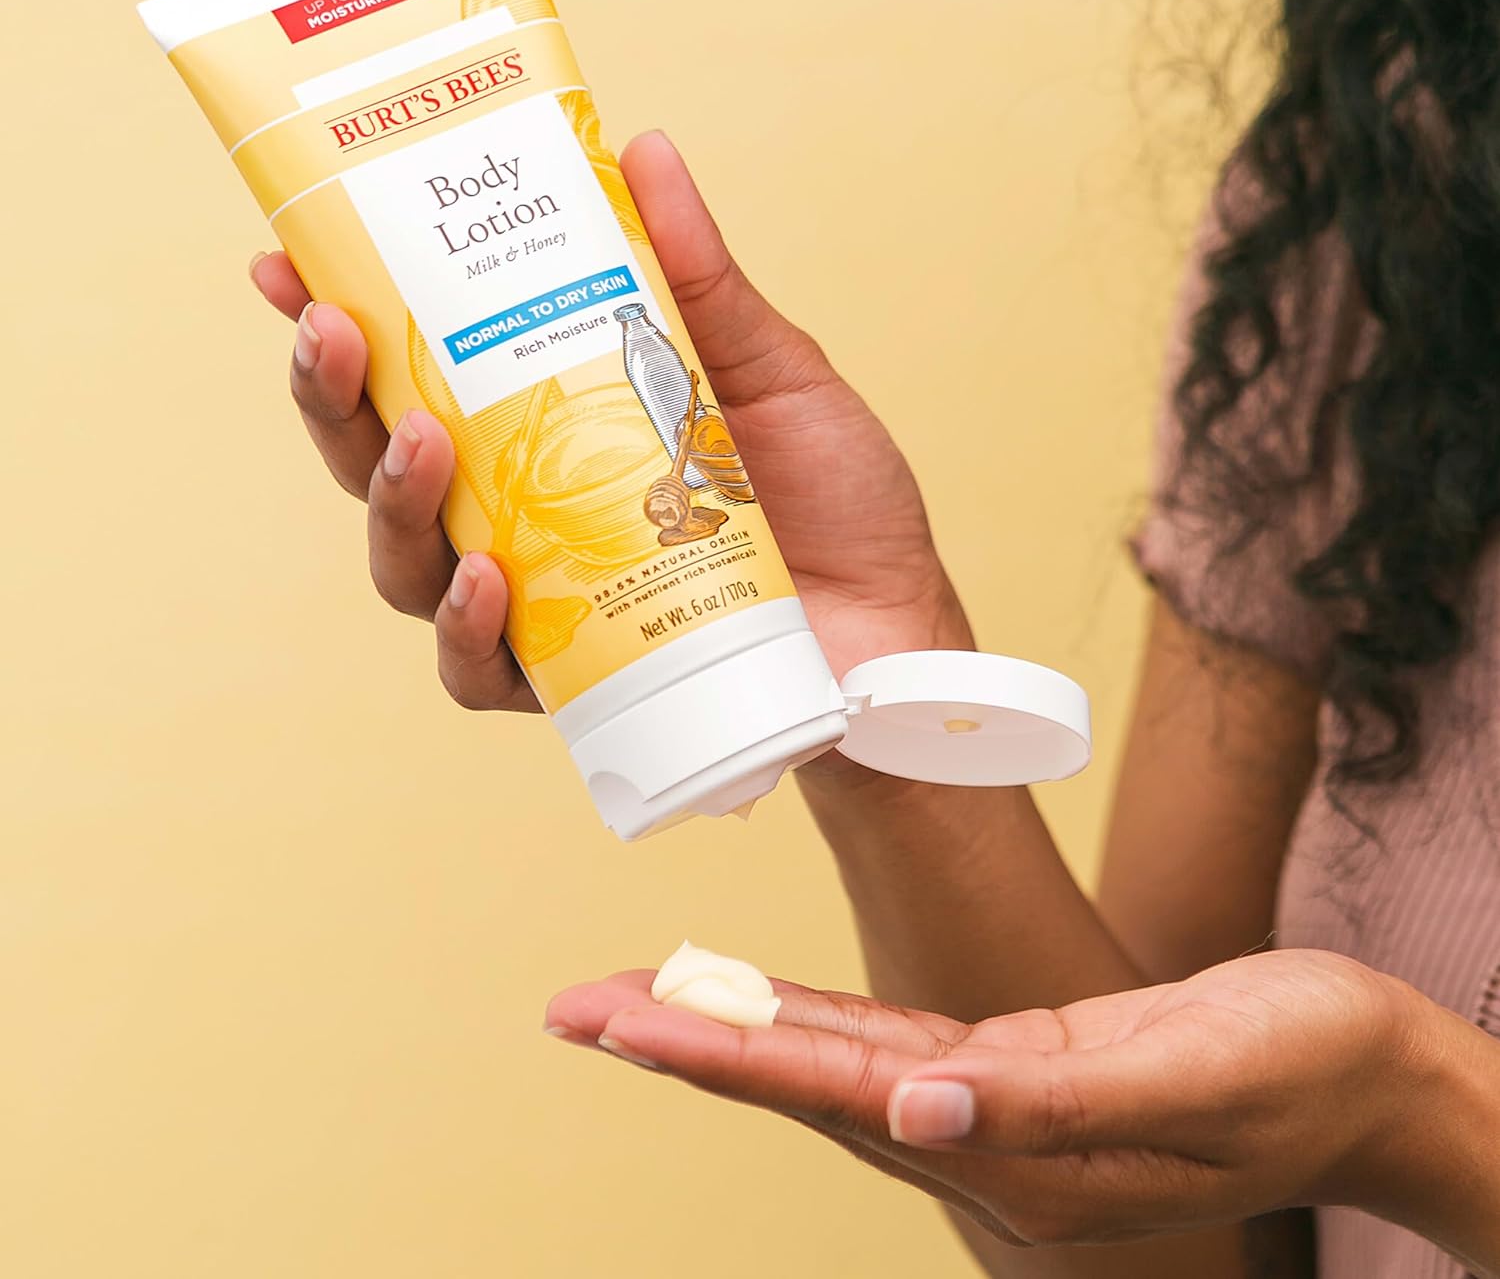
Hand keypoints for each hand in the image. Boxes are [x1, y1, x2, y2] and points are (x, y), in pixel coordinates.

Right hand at [250, 130, 969, 715]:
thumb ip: (698, 278)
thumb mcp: (768, 366)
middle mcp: (522, 508)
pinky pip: (479, 667)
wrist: (894, 615)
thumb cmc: (831, 494)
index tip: (287, 259)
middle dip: (335, 398)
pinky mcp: (571, 678)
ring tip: (422, 440)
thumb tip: (645, 149)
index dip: (342, 319)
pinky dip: (468, 628)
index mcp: (548, 424)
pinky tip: (487, 579)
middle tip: (333, 334)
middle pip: (382, 458)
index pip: (422, 369)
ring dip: (390, 498)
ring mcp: (539, 595)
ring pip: (407, 560)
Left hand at [546, 950, 1451, 1249]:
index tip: (622, 1021)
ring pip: (831, 1069)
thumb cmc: (1301, 1066)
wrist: (1370, 1076)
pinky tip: (760, 1008)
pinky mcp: (1018, 1071)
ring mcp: (997, 1112)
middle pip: (803, 1085)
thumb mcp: (1194, 1073)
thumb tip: (919, 1107)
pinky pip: (886, 1049)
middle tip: (579, 1009)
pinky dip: (809, 1025)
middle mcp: (987, 1143)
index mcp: (1021, 1151)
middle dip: (684, 1044)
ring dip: (728, 1033)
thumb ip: (1053, 1101)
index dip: (720, 1053)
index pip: (833, 1093)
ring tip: (636, 1000)